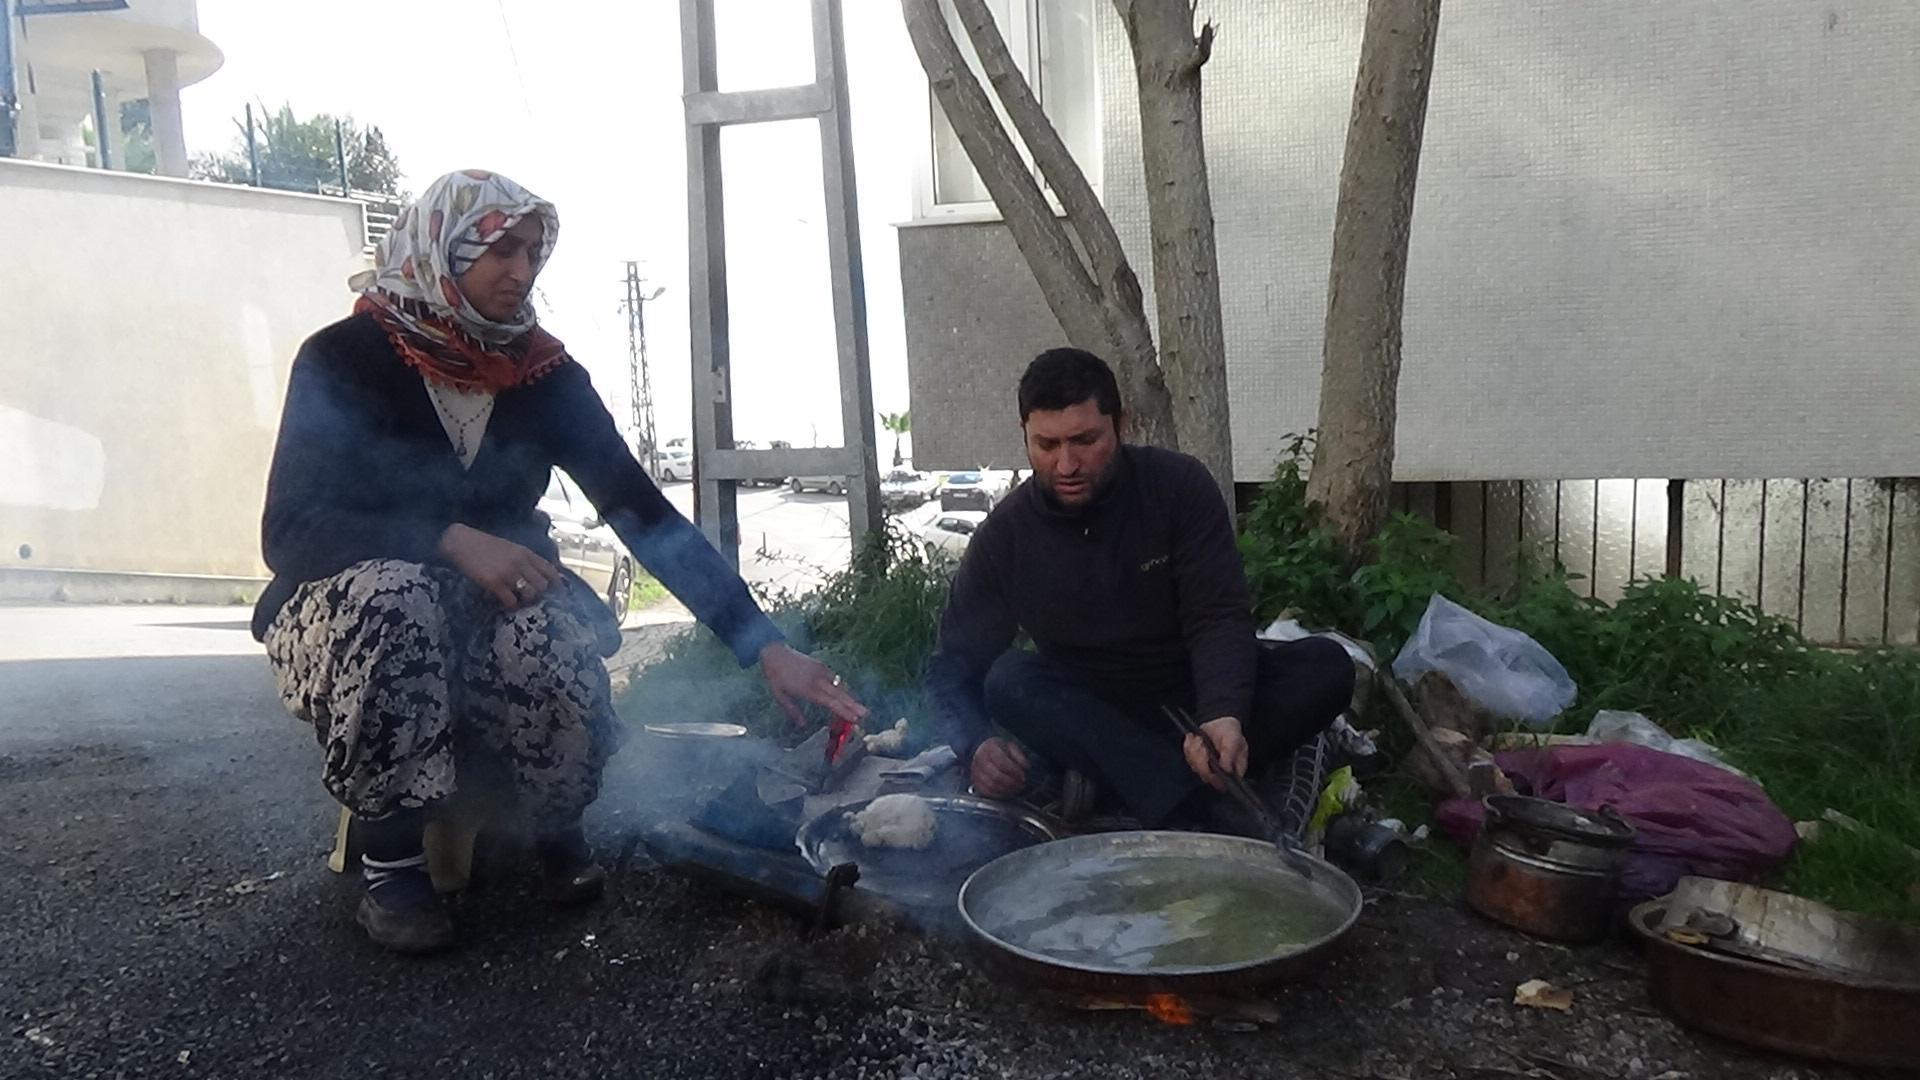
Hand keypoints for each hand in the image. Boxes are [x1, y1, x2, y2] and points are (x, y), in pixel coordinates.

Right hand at [437, 523, 560, 609]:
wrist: (460, 541)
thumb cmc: (483, 545)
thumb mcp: (509, 548)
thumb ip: (524, 559)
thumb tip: (536, 575)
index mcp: (525, 552)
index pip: (550, 570)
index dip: (556, 585)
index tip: (556, 595)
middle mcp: (520, 562)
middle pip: (543, 585)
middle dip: (542, 597)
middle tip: (536, 603)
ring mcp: (508, 572)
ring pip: (531, 594)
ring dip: (528, 602)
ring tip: (521, 605)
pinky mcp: (494, 582)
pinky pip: (511, 601)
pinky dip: (512, 606)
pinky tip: (507, 605)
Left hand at [758, 643, 868, 728]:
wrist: (774, 652)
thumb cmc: (775, 676)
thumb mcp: (780, 696)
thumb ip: (793, 711)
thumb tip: (803, 725)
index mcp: (808, 689)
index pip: (830, 702)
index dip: (844, 711)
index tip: (855, 718)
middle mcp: (818, 680)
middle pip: (840, 694)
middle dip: (854, 705)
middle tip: (866, 714)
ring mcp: (821, 670)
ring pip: (840, 686)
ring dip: (850, 697)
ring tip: (860, 707)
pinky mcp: (821, 665)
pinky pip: (835, 678)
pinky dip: (842, 687)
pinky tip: (847, 694)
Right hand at [969, 737, 1028, 797]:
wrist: (984, 751)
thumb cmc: (999, 750)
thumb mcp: (1011, 747)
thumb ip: (1019, 756)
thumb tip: (1025, 767)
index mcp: (990, 747)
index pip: (1002, 763)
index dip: (1014, 772)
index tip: (1023, 776)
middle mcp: (980, 759)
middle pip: (996, 776)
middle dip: (1011, 783)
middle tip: (1021, 785)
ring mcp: (975, 771)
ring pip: (991, 785)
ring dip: (1006, 790)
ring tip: (1015, 789)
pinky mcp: (975, 781)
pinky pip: (986, 792)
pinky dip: (998, 794)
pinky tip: (1006, 792)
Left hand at [1183, 716, 1248, 791]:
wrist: (1221, 721)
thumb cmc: (1231, 733)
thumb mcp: (1234, 741)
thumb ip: (1230, 755)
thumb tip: (1225, 769)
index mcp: (1232, 771)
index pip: (1221, 784)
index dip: (1212, 776)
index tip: (1208, 761)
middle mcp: (1218, 772)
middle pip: (1205, 775)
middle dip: (1201, 759)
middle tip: (1203, 745)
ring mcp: (1206, 767)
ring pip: (1194, 766)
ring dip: (1195, 750)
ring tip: (1200, 740)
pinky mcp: (1196, 759)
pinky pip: (1187, 756)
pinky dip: (1188, 746)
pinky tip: (1193, 737)